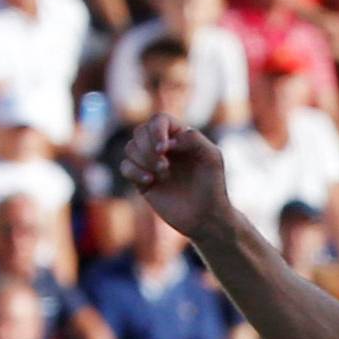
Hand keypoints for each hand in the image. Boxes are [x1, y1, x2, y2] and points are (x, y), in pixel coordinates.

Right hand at [120, 114, 233, 240]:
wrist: (206, 217)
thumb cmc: (213, 186)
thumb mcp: (212, 158)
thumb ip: (195, 139)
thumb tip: (170, 139)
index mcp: (179, 137)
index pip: (159, 120)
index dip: (157, 130)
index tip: (164, 149)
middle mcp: (162, 147)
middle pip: (140, 132)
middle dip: (149, 148)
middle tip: (165, 167)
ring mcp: (151, 163)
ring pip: (131, 147)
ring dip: (144, 160)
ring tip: (163, 174)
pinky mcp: (142, 180)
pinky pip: (125, 166)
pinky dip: (134, 172)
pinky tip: (150, 182)